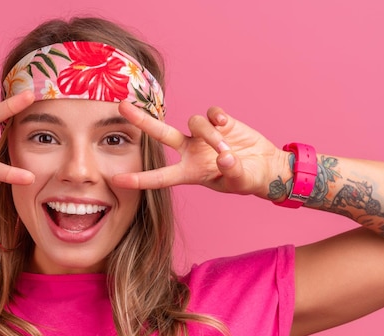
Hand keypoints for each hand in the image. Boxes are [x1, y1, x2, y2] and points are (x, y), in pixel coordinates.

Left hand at [113, 102, 286, 196]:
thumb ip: (232, 171)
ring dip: (210, 134)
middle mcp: (191, 151)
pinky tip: (227, 126)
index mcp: (190, 172)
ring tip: (227, 149)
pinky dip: (217, 118)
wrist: (267, 166)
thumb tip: (225, 157)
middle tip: (122, 106)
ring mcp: (203, 135)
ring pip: (195, 122)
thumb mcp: (239, 182)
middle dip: (142, 120)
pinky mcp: (219, 122)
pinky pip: (211, 113)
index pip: (159, 177)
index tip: (116, 179)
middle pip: (161, 134)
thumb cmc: (248, 179)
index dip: (138, 179)